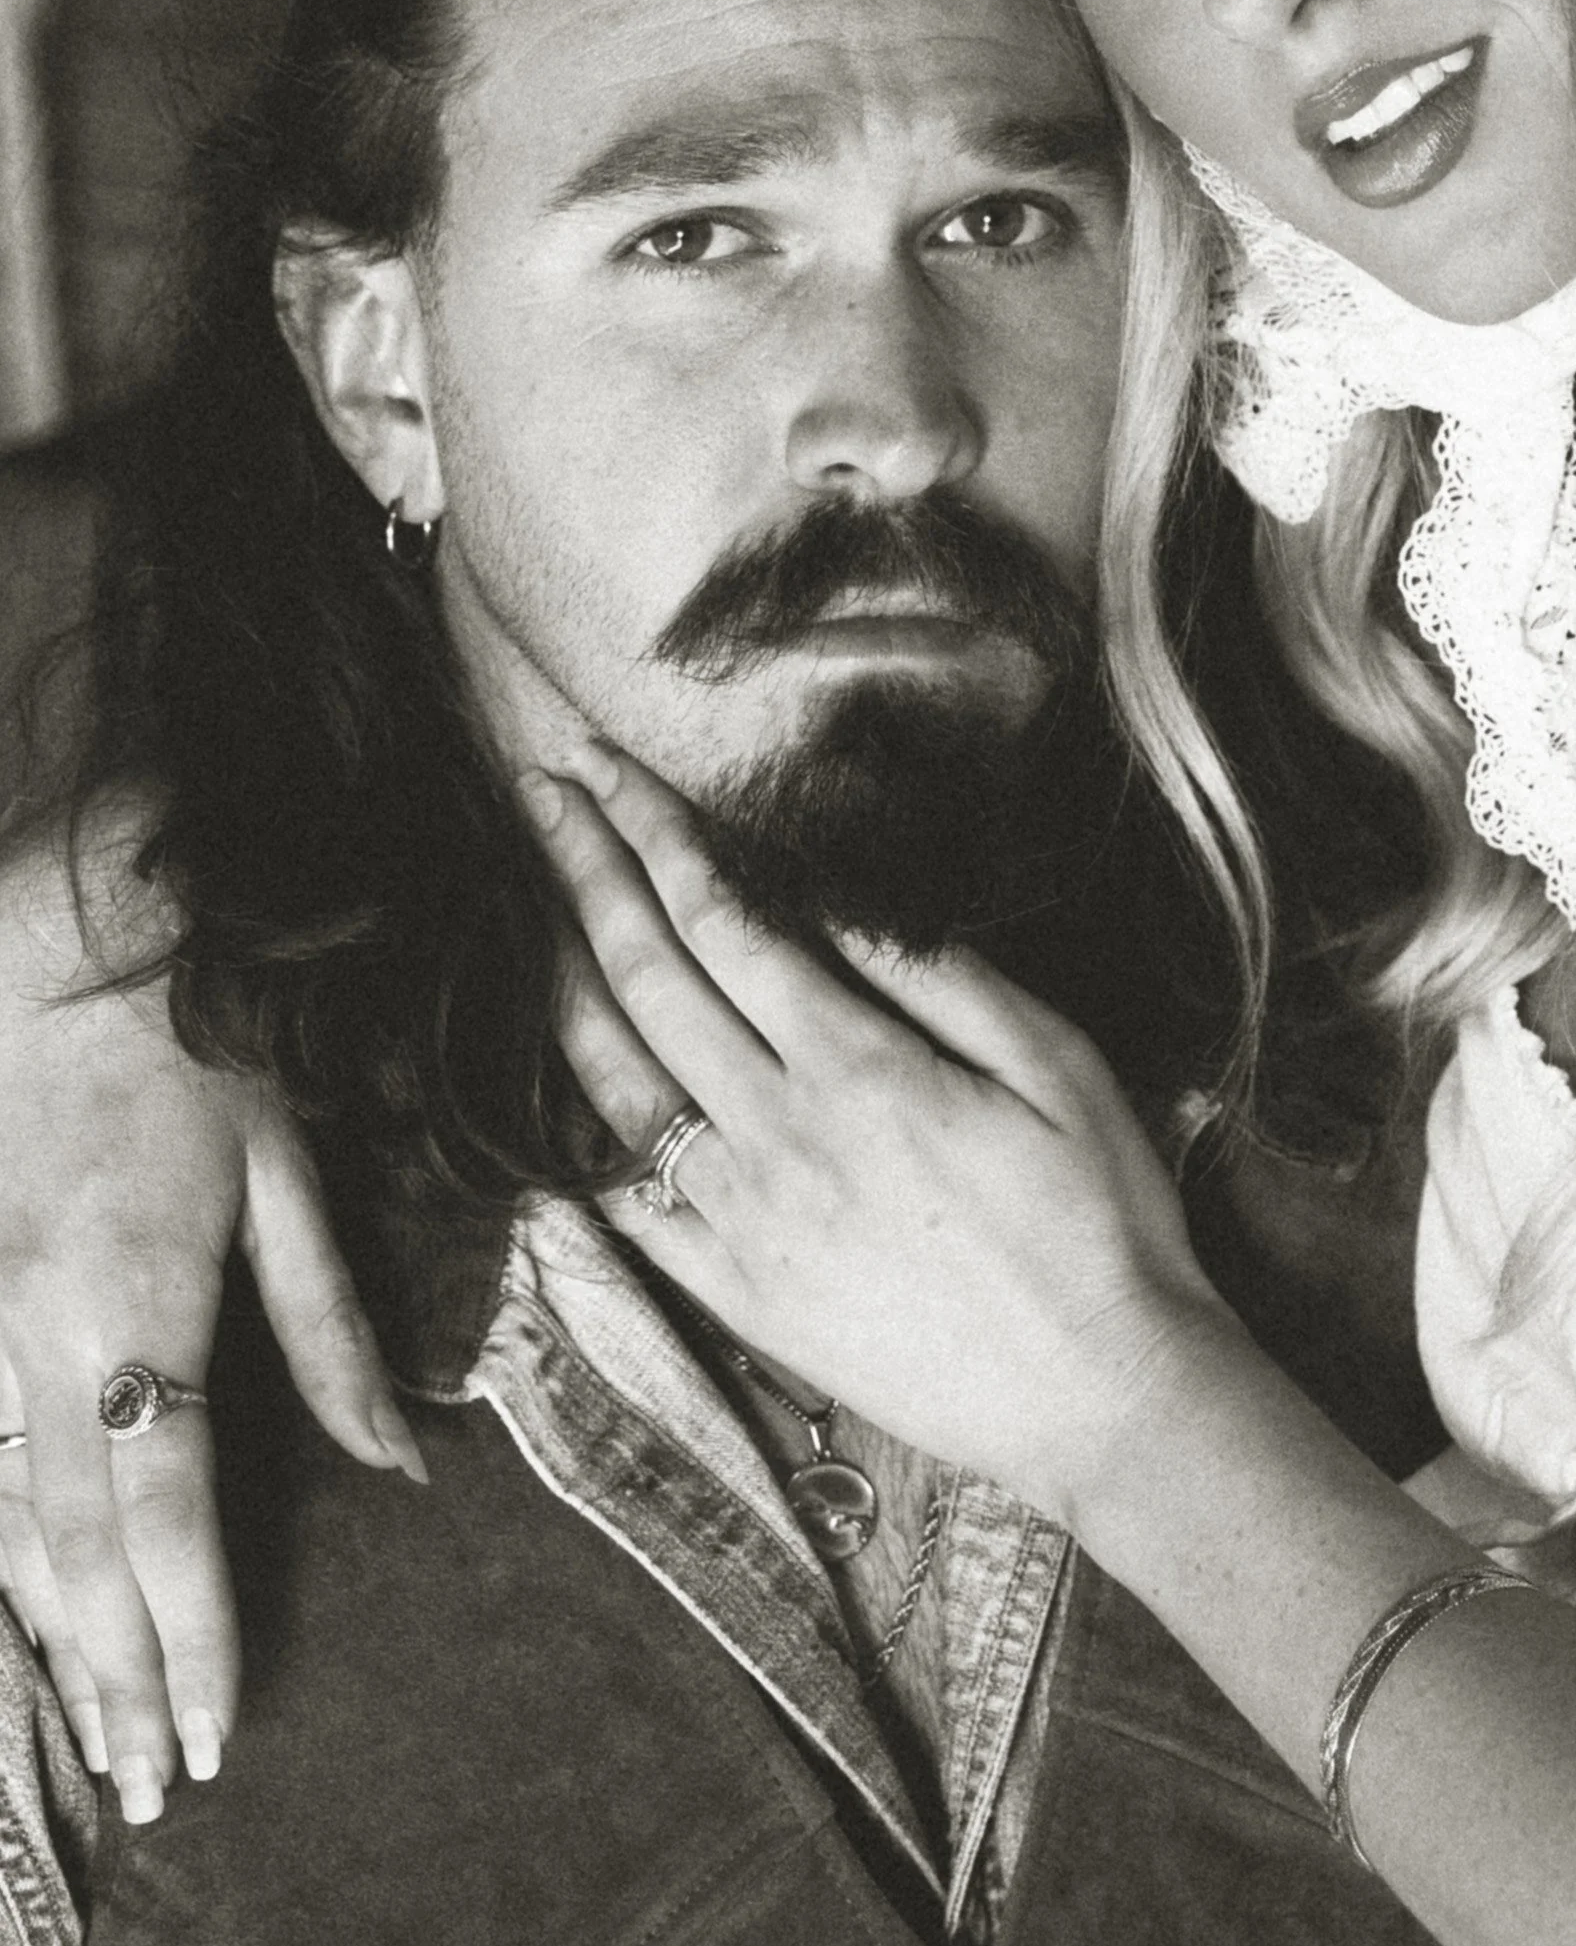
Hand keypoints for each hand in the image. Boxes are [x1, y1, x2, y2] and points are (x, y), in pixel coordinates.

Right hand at [0, 829, 423, 1820]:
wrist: (55, 925)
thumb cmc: (190, 1038)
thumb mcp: (288, 1172)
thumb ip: (332, 1330)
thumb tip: (401, 1461)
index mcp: (134, 1308)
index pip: (160, 1516)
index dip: (187, 1634)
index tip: (216, 1733)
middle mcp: (32, 1339)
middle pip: (66, 1549)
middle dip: (113, 1676)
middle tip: (154, 1785)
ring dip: (47, 1636)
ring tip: (92, 1737)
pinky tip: (17, 1602)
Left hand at [526, 745, 1235, 1525]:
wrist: (1101, 1402)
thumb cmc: (1102, 1222)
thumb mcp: (1058, 1068)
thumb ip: (940, 977)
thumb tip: (836, 903)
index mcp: (859, 1068)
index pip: (723, 922)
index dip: (655, 835)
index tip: (605, 770)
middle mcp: (778, 1139)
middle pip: (649, 978)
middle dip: (588, 872)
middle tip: (545, 792)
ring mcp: (743, 1224)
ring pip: (613, 1081)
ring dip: (562, 974)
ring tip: (530, 899)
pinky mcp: (736, 1298)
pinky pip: (625, 1201)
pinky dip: (577, 1127)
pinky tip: (556, 1074)